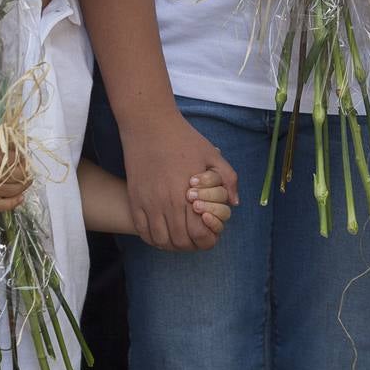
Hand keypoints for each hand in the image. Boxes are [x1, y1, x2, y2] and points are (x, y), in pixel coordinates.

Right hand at [0, 147, 31, 213]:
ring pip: (6, 189)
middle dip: (23, 173)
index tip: (25, 158)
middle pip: (9, 174)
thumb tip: (16, 152)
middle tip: (29, 172)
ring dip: (21, 186)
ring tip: (27, 183)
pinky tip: (20, 199)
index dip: (19, 159)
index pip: (5, 158)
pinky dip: (11, 203)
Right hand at [120, 111, 238, 250]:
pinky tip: (162, 231)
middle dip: (191, 244)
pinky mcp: (134, 199)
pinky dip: (153, 238)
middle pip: (179, 242)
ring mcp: (147, 203)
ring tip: (179, 235)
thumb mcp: (212, 155)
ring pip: (160, 240)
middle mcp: (166, 203)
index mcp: (187, 195)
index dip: (207, 239)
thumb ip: (229, 180)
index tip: (209, 232)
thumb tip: (235, 203)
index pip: (198, 235)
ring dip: (172, 243)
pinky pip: (142, 231)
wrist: (149, 125)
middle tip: (195, 236)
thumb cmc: (183, 139)